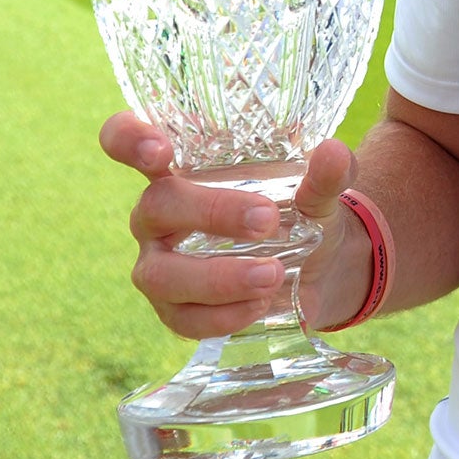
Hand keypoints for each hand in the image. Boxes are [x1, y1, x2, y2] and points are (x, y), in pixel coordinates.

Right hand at [98, 113, 363, 337]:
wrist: (322, 268)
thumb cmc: (302, 212)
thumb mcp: (320, 191)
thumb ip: (326, 174)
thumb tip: (334, 151)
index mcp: (182, 168)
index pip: (125, 140)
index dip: (128, 140)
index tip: (161, 152)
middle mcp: (160, 214)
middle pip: (155, 206)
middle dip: (211, 213)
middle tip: (268, 221)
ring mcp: (160, 264)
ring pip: (160, 274)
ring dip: (217, 277)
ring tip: (273, 274)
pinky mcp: (174, 309)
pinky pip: (181, 318)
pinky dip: (223, 315)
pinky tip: (261, 306)